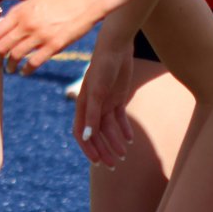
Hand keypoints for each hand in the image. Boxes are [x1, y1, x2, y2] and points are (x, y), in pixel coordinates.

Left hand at [0, 0, 104, 74]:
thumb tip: (1, 24)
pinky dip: (26, 70)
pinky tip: (24, 72)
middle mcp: (27, 24)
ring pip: (15, 56)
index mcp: (21, 11)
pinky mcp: (55, 45)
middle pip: (1, 47)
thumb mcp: (36, 0)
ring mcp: (41, 35)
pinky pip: (34, 62)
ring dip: (9, 66)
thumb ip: (18, 13)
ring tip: (9, 70)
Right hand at [74, 41, 133, 167]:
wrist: (117, 46)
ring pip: (109, 128)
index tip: (97, 162)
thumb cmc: (103, 66)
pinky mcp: (118, 98)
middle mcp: (92, 106)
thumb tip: (87, 136)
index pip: (82, 133)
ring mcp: (105, 102)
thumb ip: (92, 114)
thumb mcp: (98, 91)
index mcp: (83, 105)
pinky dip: (124, 129)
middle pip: (96, 134)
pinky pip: (119, 119)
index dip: (88, 148)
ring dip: (115, 142)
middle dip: (103, 150)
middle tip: (113, 165)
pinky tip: (130, 139)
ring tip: (124, 154)